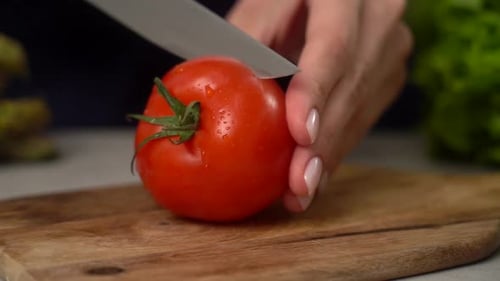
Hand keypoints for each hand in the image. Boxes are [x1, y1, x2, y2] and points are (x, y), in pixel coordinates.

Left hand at [227, 0, 412, 211]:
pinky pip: (363, 118)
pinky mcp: (388, 76)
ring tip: (301, 191)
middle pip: (352, 88)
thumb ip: (248, 38)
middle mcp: (380, 21)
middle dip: (323, 142)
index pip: (334, 47)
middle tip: (298, 183)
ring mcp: (390, 50)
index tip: (301, 134)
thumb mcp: (264, 3)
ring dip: (330, 155)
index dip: (318, 93)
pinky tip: (316, 174)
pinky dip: (337, 148)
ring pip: (361, 111)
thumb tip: (226, 91)